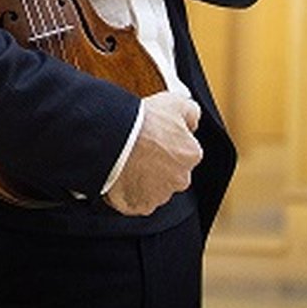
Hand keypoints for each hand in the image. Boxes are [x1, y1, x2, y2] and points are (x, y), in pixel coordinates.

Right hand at [104, 91, 202, 216]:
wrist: (114, 139)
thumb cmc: (143, 121)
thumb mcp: (174, 102)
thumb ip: (191, 112)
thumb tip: (192, 119)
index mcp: (191, 155)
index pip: (184, 152)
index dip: (167, 143)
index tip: (153, 138)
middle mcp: (180, 179)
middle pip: (170, 172)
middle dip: (157, 164)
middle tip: (138, 149)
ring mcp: (160, 195)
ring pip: (153, 188)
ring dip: (143, 178)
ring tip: (126, 161)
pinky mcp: (140, 205)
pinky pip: (135, 201)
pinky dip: (129, 192)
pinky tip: (120, 176)